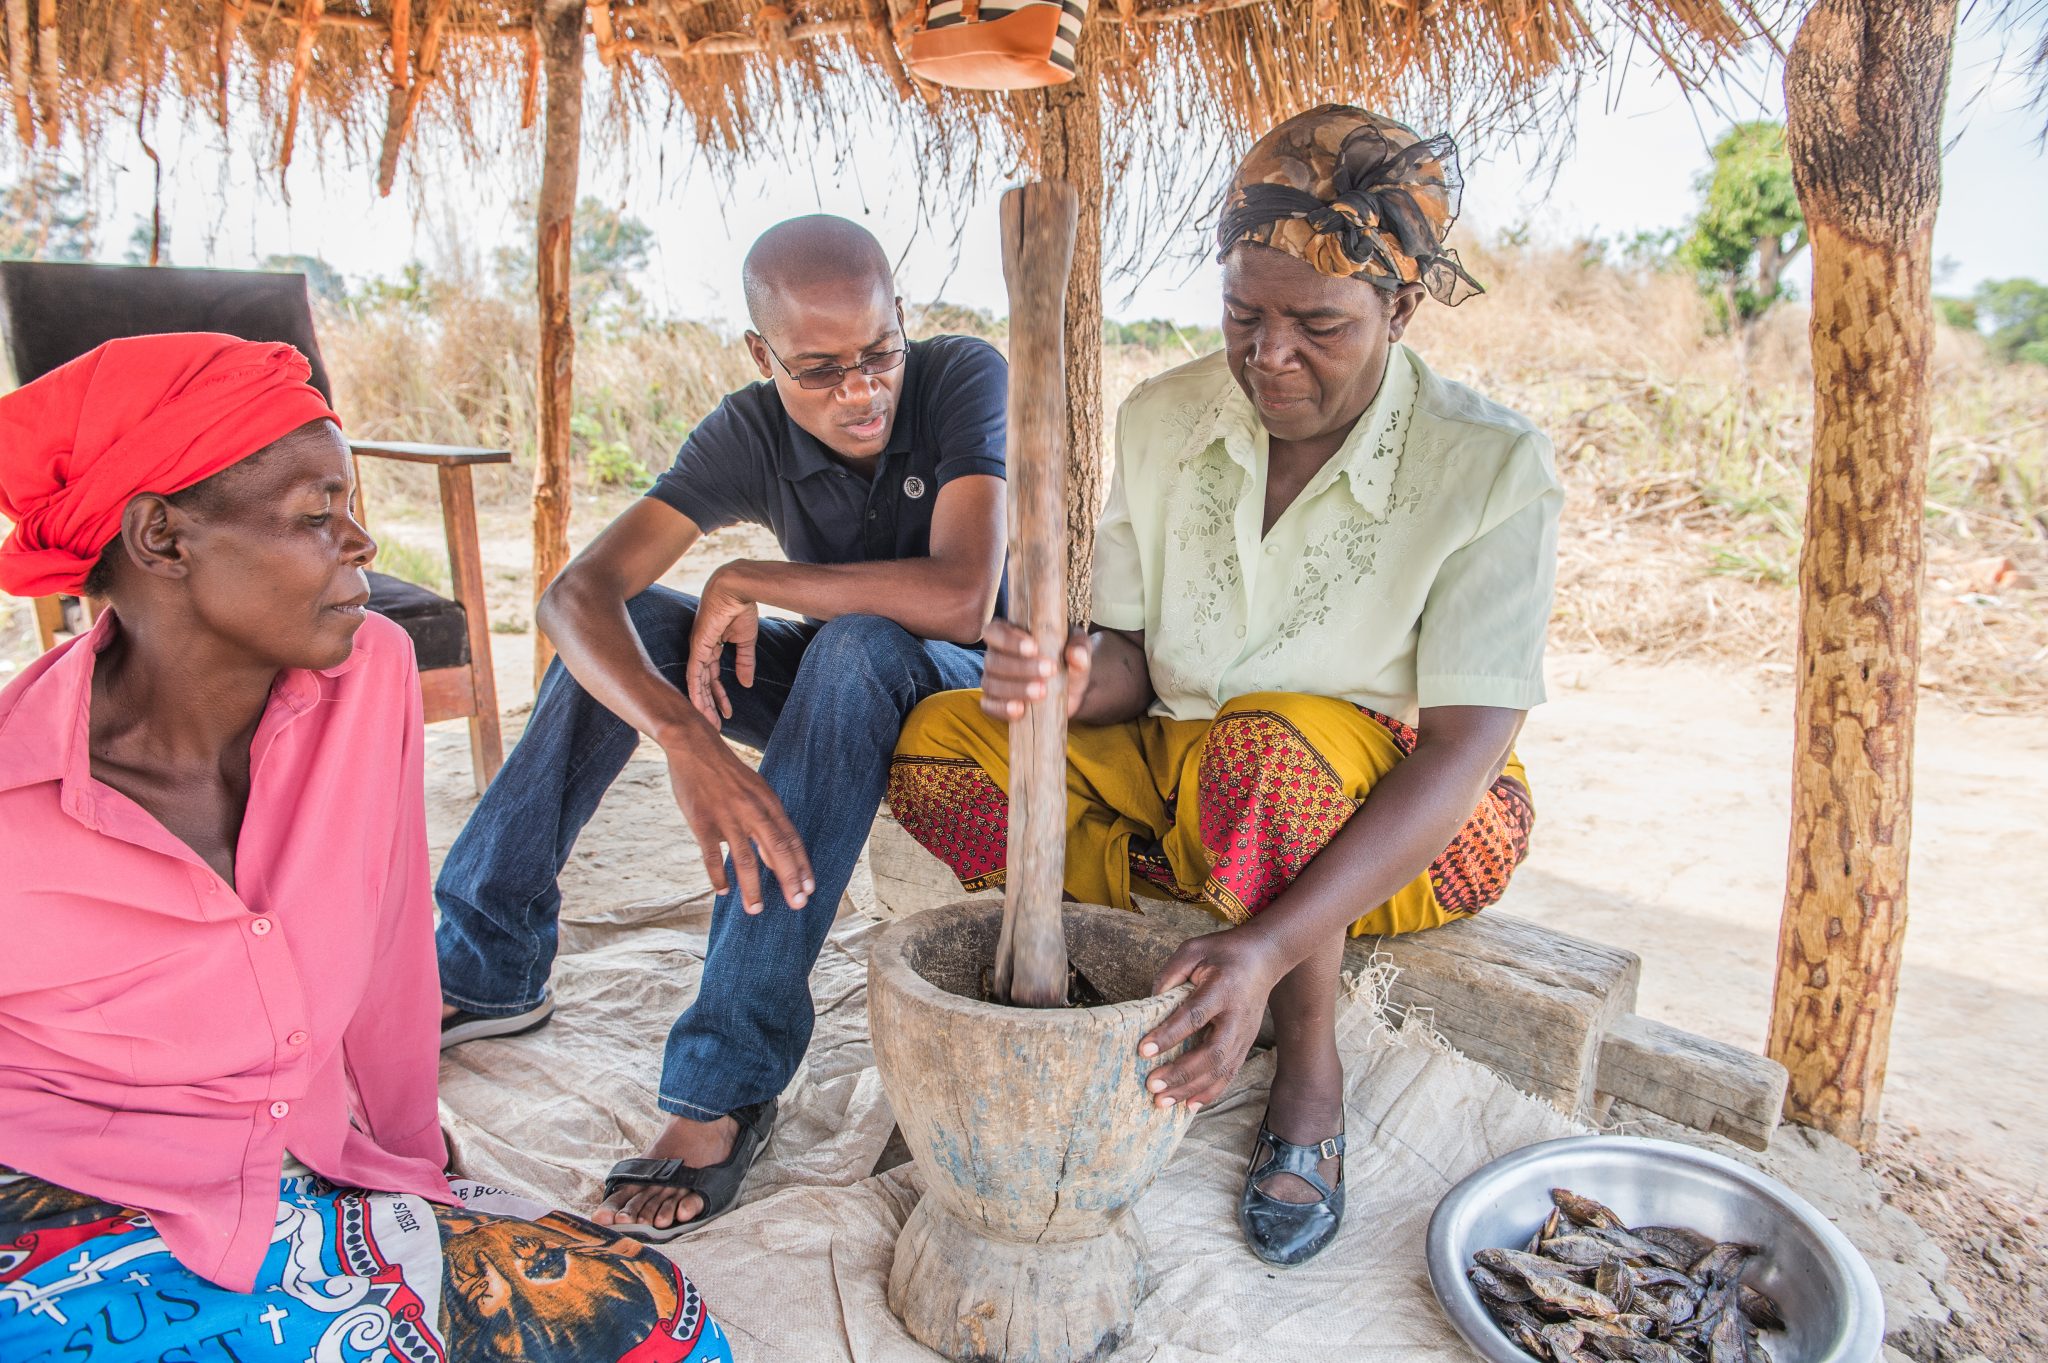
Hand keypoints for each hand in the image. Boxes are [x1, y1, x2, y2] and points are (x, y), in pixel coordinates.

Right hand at [663, 726, 814, 914]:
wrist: (694, 746)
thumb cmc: (726, 772)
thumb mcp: (755, 789)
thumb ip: (766, 819)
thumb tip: (775, 854)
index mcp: (768, 803)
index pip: (791, 840)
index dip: (802, 866)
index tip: (809, 889)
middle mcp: (752, 811)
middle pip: (776, 851)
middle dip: (789, 880)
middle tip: (797, 905)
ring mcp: (727, 817)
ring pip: (745, 860)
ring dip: (752, 888)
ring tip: (756, 910)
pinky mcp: (702, 822)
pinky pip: (712, 856)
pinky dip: (718, 876)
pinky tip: (723, 891)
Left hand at [686, 567, 760, 724]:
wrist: (738, 589)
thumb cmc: (741, 608)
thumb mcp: (745, 641)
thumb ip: (745, 662)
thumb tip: (747, 683)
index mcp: (711, 647)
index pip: (712, 678)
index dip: (719, 696)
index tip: (727, 713)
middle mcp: (701, 650)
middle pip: (702, 684)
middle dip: (709, 706)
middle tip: (714, 727)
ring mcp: (697, 649)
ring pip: (696, 684)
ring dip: (702, 705)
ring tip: (709, 725)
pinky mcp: (697, 647)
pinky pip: (694, 674)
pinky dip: (695, 692)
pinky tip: (698, 708)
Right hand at [978, 620, 1092, 722]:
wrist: (1071, 691)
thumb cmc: (1068, 661)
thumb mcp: (1079, 649)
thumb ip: (1079, 647)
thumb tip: (1076, 654)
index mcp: (1010, 634)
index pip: (995, 631)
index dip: (1009, 640)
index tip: (1034, 648)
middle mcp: (996, 656)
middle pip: (994, 660)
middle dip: (1021, 667)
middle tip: (1049, 670)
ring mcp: (993, 681)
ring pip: (992, 684)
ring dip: (1016, 688)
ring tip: (1042, 692)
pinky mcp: (996, 704)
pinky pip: (990, 706)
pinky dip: (1003, 708)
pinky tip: (1020, 710)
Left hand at [1137, 928, 1282, 1110]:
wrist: (1265, 956)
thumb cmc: (1224, 952)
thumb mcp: (1193, 949)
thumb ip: (1170, 974)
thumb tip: (1149, 1005)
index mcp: (1222, 988)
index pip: (1194, 1016)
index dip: (1168, 1035)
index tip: (1143, 1050)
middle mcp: (1237, 1016)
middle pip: (1211, 1052)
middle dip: (1180, 1073)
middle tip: (1151, 1084)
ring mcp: (1245, 1033)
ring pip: (1221, 1069)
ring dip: (1191, 1089)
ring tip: (1162, 1102)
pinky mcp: (1246, 1043)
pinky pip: (1229, 1073)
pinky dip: (1210, 1092)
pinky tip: (1189, 1105)